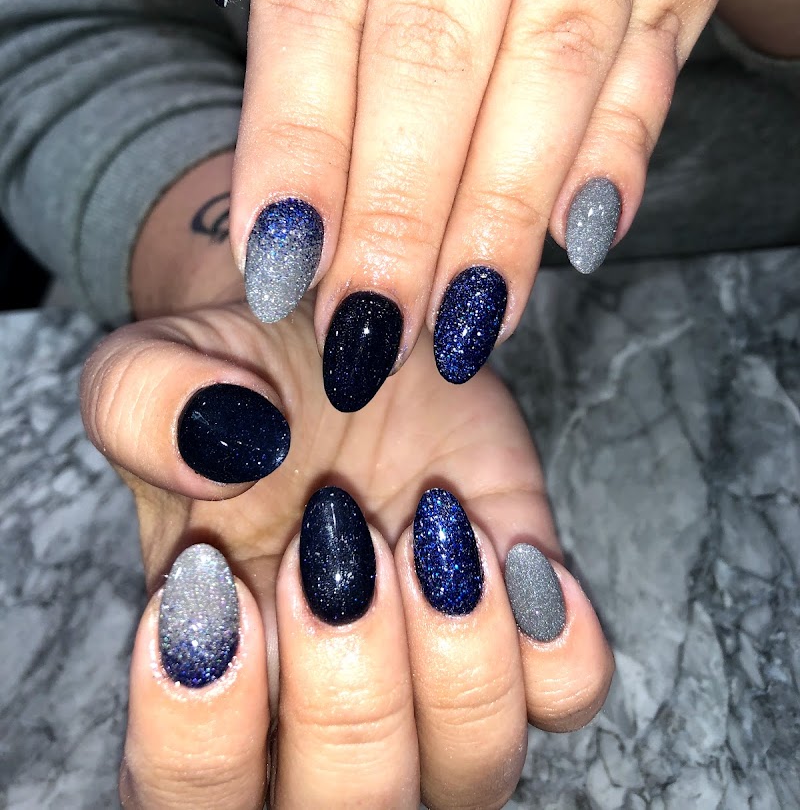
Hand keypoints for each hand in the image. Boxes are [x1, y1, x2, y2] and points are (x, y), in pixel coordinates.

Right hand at [83, 227, 611, 807]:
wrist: (342, 337)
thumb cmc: (240, 380)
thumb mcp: (155, 365)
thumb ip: (147, 403)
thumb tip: (226, 444)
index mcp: (209, 676)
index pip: (186, 804)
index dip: (202, 733)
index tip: (213, 581)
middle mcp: (322, 705)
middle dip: (347, 687)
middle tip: (336, 532)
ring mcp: (434, 673)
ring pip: (472, 775)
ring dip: (457, 657)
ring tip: (430, 518)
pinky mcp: (521, 620)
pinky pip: (568, 695)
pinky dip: (554, 640)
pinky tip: (512, 545)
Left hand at [198, 0, 771, 412]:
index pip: (317, 3)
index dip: (299, 148)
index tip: (284, 267)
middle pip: (432, 54)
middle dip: (399, 215)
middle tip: (371, 333)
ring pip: (551, 67)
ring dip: (502, 213)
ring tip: (466, 322)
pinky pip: (658, 44)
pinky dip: (620, 151)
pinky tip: (579, 239)